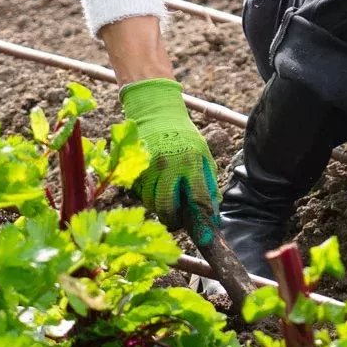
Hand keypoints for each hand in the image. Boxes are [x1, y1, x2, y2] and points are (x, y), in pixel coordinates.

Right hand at [118, 78, 219, 245]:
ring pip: (151, 204)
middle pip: (168, 208)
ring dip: (160, 209)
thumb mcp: (203, 155)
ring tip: (167, 200)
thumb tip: (212, 213)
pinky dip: (147, 198)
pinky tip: (154, 188)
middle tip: (178, 220)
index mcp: (190, 162)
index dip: (201, 220)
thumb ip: (208, 183)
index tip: (204, 233)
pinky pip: (139, 195)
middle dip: (174, 220)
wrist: (157, 113)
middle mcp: (168, 166)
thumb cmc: (184, 137)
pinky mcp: (134, 169)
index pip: (197, 200)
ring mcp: (148, 168)